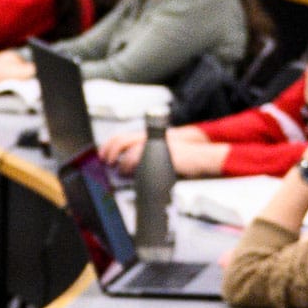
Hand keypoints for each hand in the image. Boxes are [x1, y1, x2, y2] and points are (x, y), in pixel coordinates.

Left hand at [100, 126, 216, 174]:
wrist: (203, 158)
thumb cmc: (185, 160)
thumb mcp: (162, 155)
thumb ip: (147, 158)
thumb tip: (130, 169)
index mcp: (151, 137)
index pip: (125, 136)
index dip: (111, 144)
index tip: (104, 153)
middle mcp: (152, 137)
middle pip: (123, 139)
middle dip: (111, 150)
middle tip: (106, 161)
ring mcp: (156, 144)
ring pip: (129, 148)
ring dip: (120, 159)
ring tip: (118, 169)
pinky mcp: (159, 152)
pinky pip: (139, 156)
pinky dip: (130, 164)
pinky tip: (129, 172)